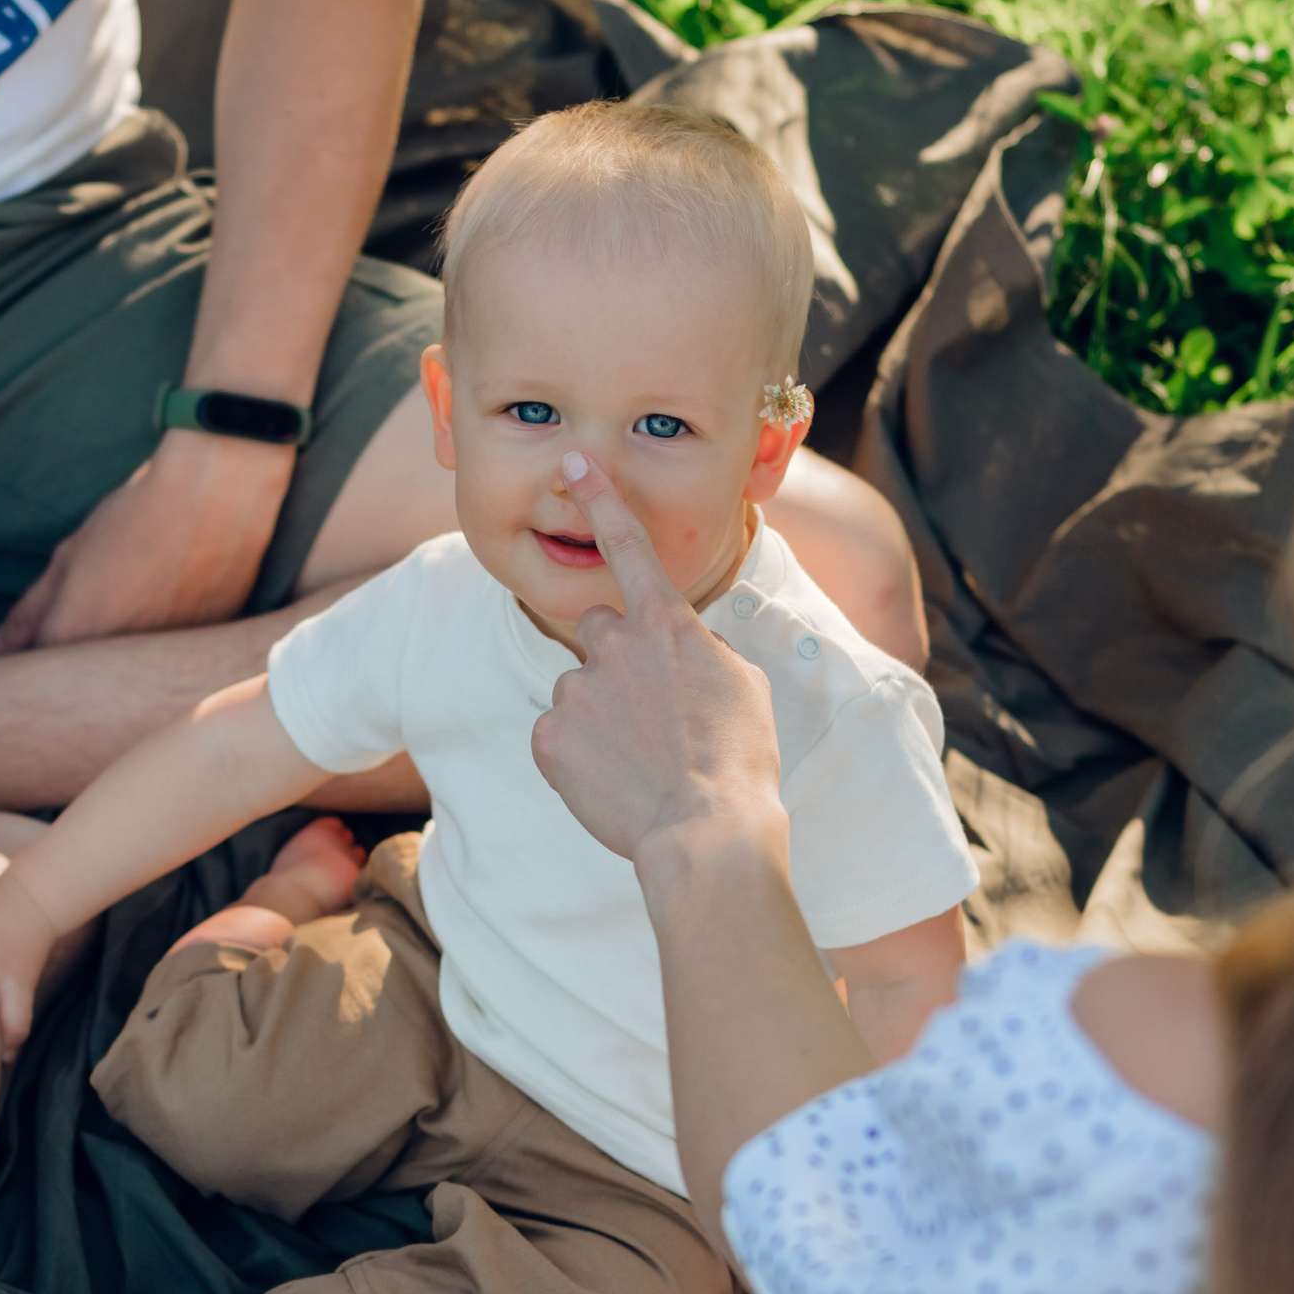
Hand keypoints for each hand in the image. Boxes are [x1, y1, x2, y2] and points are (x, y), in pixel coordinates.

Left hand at [0, 426, 297, 653]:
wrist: (215, 490)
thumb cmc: (133, 517)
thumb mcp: (69, 559)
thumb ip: (28, 613)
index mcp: (75, 640)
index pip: (38, 680)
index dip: (35, 664)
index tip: (41, 645)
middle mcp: (121, 665)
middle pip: (88, 687)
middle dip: (82, 667)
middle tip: (102, 613)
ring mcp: (168, 662)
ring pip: (135, 678)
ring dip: (128, 656)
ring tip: (142, 600)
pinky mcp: (208, 651)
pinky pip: (175, 663)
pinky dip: (167, 646)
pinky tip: (173, 604)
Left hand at [529, 457, 789, 873]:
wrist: (708, 830)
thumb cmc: (740, 761)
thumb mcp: (743, 687)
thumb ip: (700, 652)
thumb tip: (683, 653)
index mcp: (668, 625)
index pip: (629, 546)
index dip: (602, 499)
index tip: (575, 463)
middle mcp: (615, 644)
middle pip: (599, 631)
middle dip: (616, 662)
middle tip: (649, 715)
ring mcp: (579, 689)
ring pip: (580, 690)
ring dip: (600, 717)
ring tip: (639, 761)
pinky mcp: (550, 735)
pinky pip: (557, 737)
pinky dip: (577, 758)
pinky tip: (611, 782)